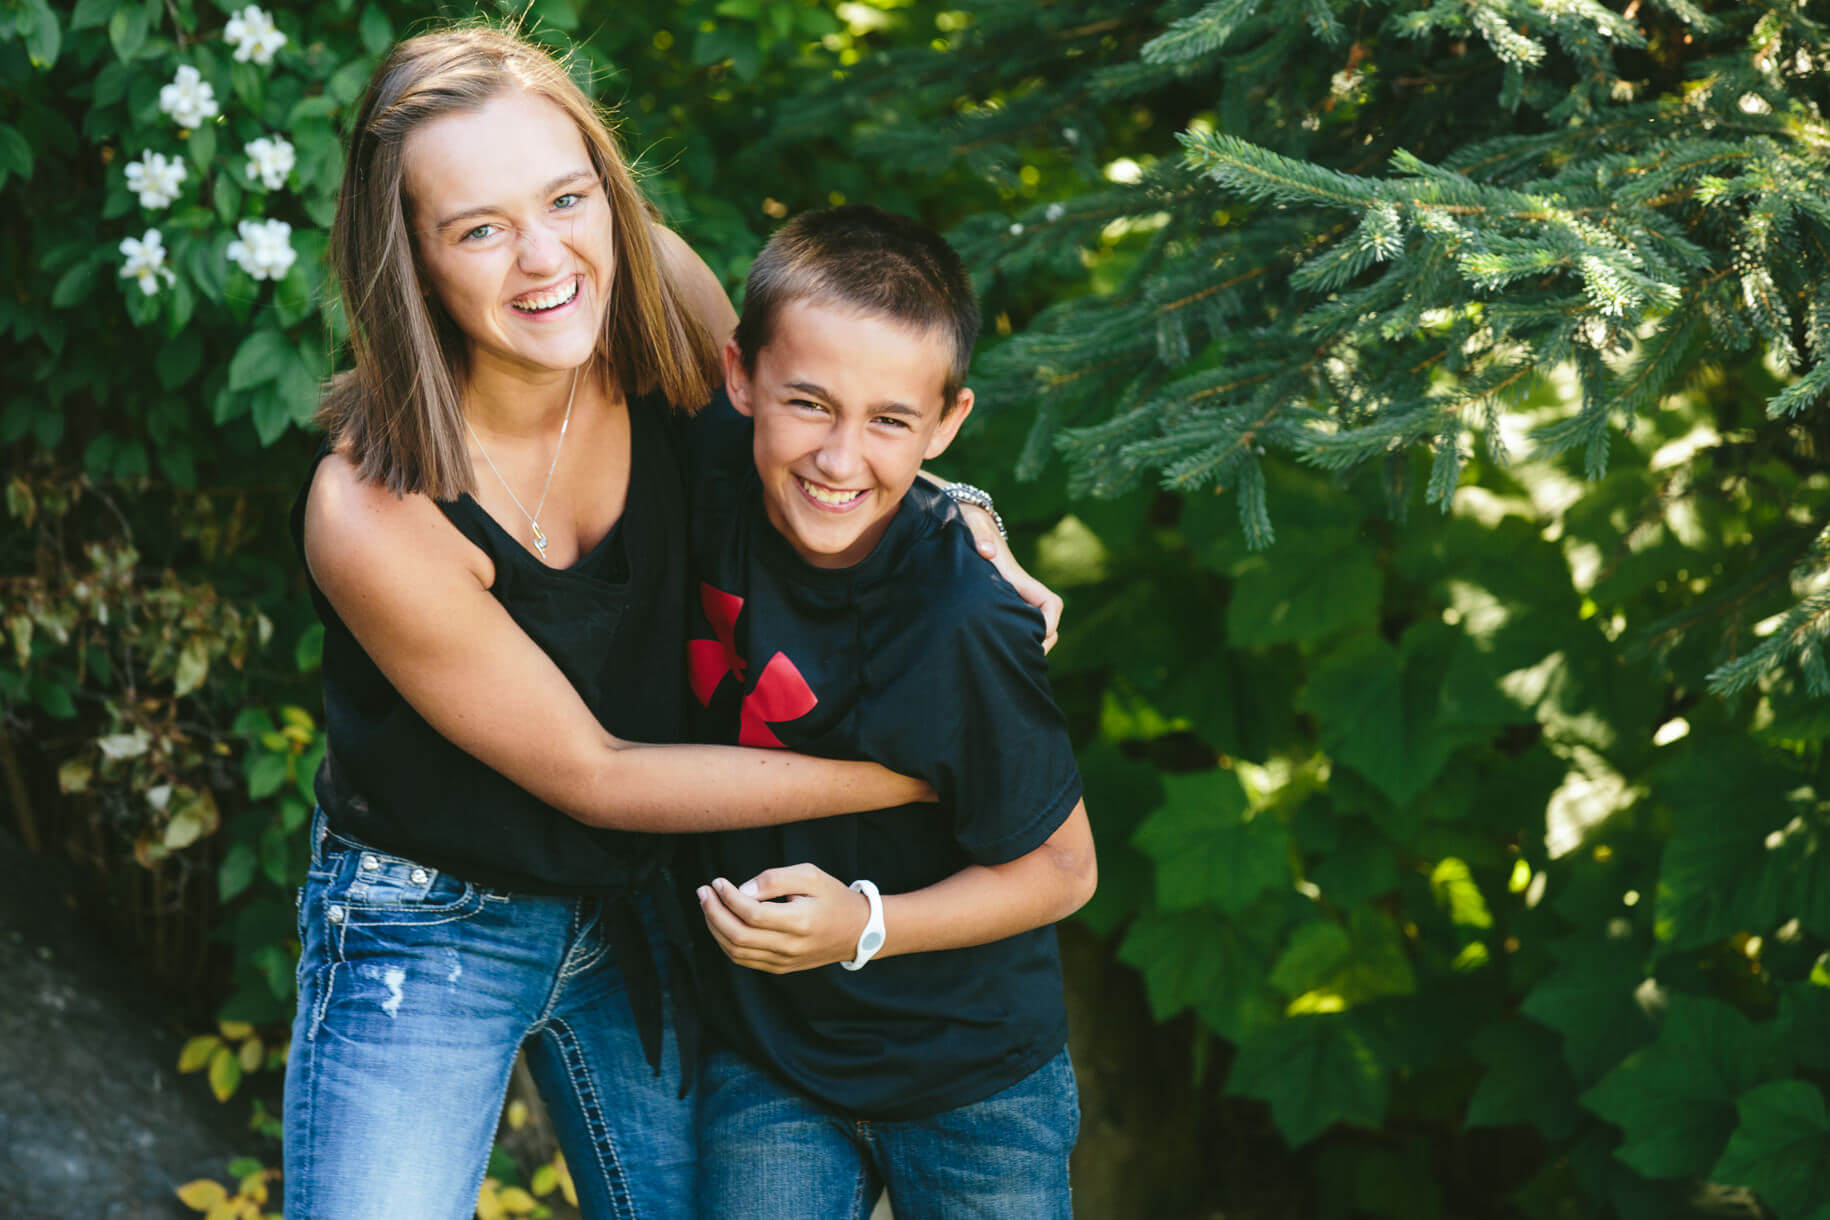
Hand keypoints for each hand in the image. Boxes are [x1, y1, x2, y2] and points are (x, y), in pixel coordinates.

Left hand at [695, 864, 871, 973]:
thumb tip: (742, 890)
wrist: (857, 930)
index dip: (728, 897)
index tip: (718, 882)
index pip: (751, 913)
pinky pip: (745, 959)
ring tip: (708, 905)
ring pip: (736, 951)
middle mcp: (790, 946)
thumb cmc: (833, 897)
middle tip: (703, 892)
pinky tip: (722, 922)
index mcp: (800, 921)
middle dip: (713, 913)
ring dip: (715, 928)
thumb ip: (775, 879)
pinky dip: (727, 942)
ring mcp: (784, 961)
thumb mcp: (810, 875)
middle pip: (738, 936)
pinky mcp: (780, 967)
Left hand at [957, 506, 1062, 652]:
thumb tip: (985, 551)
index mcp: (1018, 580)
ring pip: (1033, 627)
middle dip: (1041, 642)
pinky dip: (1014, 639)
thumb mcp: (975, 527)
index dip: (1049, 621)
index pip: (1050, 604)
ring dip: (1028, 643)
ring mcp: (1011, 599)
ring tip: (1007, 660)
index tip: (1035, 634)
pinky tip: (995, 650)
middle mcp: (1020, 592)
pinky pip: (1015, 626)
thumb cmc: (973, 526)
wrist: (968, 524)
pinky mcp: (999, 603)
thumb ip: (980, 536)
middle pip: (1048, 623)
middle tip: (1019, 659)